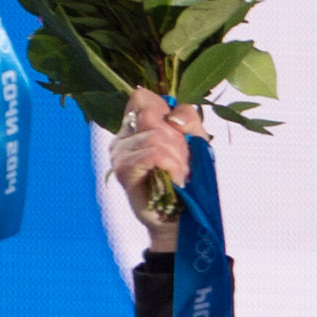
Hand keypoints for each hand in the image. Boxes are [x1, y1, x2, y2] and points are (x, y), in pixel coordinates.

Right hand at [109, 86, 203, 252]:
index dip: (165, 112)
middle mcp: (123, 135)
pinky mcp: (123, 170)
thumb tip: (174, 118)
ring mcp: (119, 152)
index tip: (178, 135)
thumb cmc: (188, 180)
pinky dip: (171, 165)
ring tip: (179, 176)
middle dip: (177, 141)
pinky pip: (152, 154)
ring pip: (155, 137)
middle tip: (182, 164)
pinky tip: (175, 179)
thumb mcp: (196, 142)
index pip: (142, 97)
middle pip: (152, 116)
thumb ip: (189, 118)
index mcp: (136, 124)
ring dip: (177, 158)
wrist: (182, 219)